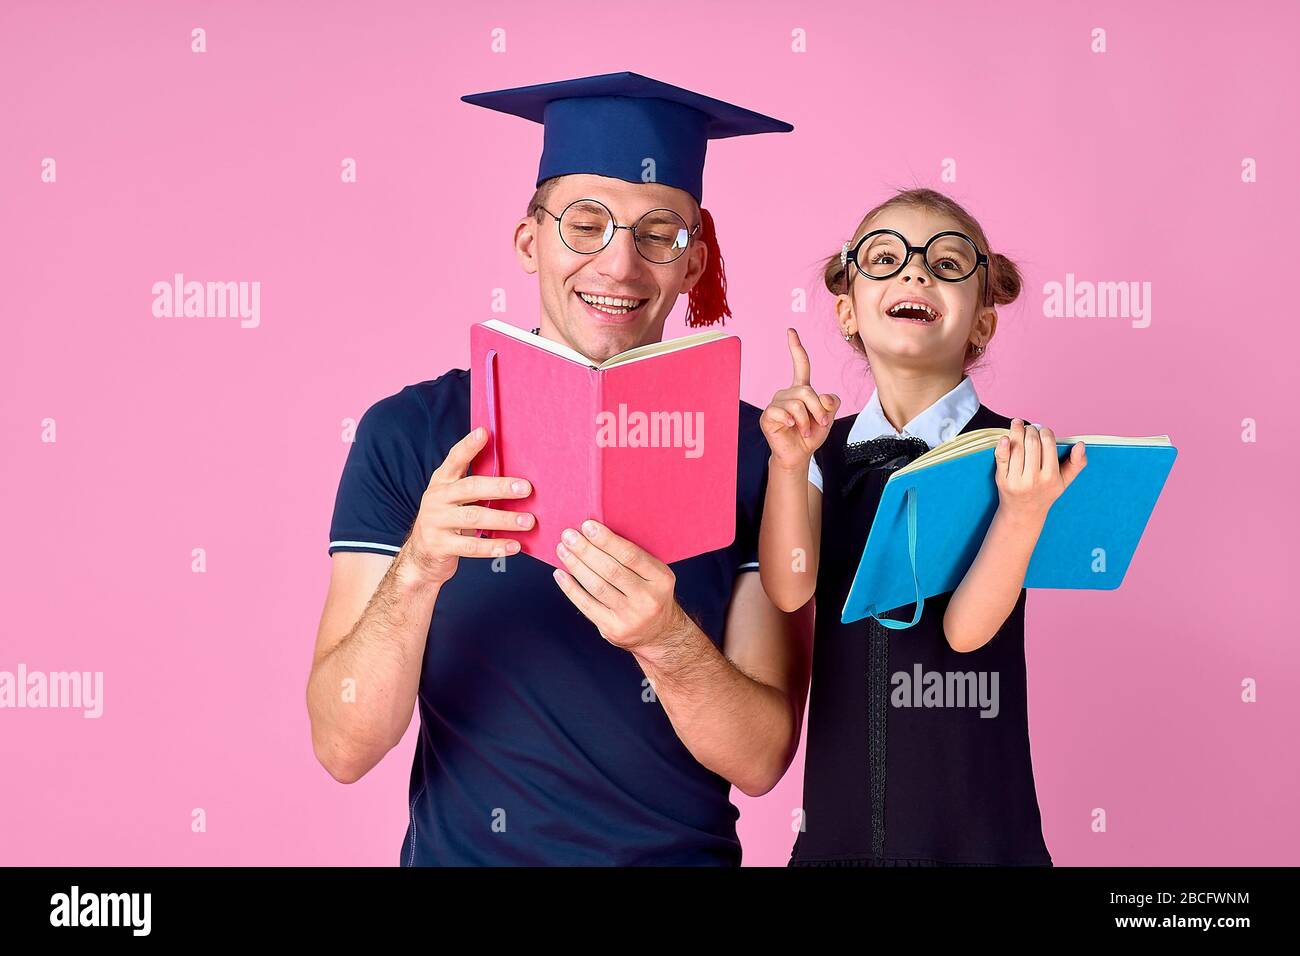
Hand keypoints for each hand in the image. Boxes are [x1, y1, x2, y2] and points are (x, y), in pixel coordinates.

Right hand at [403, 426, 535, 584]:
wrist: (421, 555)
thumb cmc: (448, 521)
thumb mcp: (454, 498)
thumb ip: (475, 486)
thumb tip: (515, 475)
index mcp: (442, 482)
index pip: (455, 459)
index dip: (468, 446)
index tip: (484, 432)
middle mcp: (436, 498)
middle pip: (470, 488)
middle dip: (500, 487)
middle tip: (526, 488)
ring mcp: (435, 522)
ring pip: (474, 517)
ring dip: (504, 519)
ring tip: (528, 521)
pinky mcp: (439, 545)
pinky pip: (471, 546)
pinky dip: (494, 546)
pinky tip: (514, 545)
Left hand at [551, 519, 686, 652]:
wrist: (659, 633)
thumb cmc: (651, 594)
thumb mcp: (655, 575)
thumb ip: (634, 557)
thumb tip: (596, 533)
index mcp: (661, 579)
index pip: (631, 556)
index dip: (607, 540)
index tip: (587, 526)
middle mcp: (648, 599)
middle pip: (611, 570)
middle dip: (586, 550)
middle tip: (569, 535)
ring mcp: (630, 617)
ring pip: (597, 586)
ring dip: (576, 565)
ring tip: (562, 550)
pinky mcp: (613, 629)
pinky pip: (587, 605)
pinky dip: (571, 588)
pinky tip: (560, 573)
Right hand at [760, 328, 840, 471]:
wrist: (799, 455)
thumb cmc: (811, 434)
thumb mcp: (828, 417)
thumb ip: (830, 403)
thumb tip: (822, 396)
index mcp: (800, 389)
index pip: (800, 365)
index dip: (796, 348)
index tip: (790, 331)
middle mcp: (786, 393)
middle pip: (806, 391)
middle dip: (818, 409)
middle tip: (821, 423)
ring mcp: (775, 404)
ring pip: (797, 404)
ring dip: (807, 420)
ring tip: (806, 431)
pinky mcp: (767, 416)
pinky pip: (782, 412)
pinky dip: (792, 422)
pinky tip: (792, 428)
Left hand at [994, 419, 1086, 524]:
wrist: (1023, 512)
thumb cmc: (1045, 492)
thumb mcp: (1065, 481)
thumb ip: (1077, 463)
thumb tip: (1080, 444)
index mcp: (1051, 476)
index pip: (1048, 443)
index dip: (1045, 431)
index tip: (1042, 430)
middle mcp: (1034, 478)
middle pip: (1032, 442)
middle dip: (1031, 429)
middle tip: (1030, 427)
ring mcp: (1016, 479)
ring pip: (1017, 447)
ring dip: (1016, 431)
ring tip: (1017, 424)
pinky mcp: (1002, 480)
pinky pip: (1001, 459)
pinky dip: (1002, 446)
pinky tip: (1004, 436)